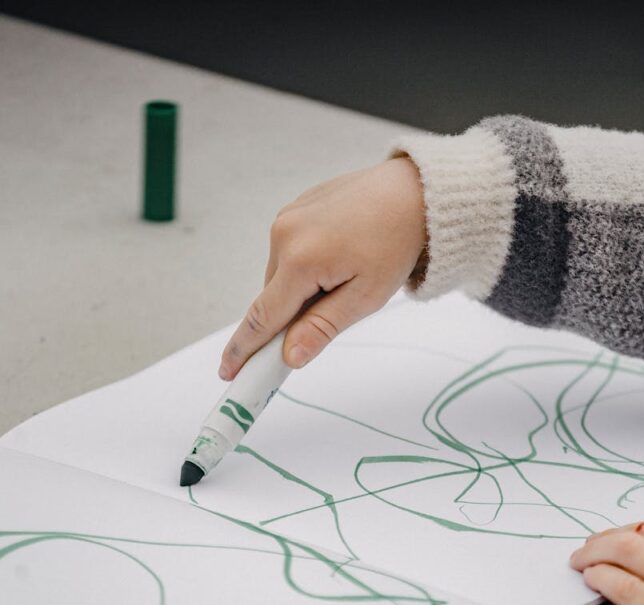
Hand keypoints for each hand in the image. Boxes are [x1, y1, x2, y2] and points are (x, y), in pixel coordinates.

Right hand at [219, 156, 426, 378]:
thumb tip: (289, 357)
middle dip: (293, 314)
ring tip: (348, 273)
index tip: (229, 372)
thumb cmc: (397, 241)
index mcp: (300, 259)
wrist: (414, 193)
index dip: (244, 350)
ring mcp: (287, 217)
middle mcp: (284, 234)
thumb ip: (322, 328)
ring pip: (283, 274)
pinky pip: (291, 250)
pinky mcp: (295, 208)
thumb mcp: (366, 296)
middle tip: (335, 309)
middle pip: (273, 296)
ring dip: (303, 287)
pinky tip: (341, 255)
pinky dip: (307, 264)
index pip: (262, 318)